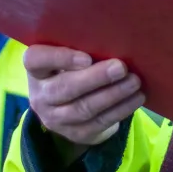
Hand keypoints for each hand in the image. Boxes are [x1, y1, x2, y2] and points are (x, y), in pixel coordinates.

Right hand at [23, 45, 144, 160]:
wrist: (69, 107)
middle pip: (64, 88)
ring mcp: (56, 119)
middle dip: (96, 78)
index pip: (36, 60)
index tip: (87, 57)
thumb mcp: (69, 56)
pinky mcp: (75, 133)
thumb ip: (81, 46)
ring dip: (113, 94)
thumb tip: (113, 38)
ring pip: (84, 108)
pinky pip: (99, 123)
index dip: (59, 58)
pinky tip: (136, 98)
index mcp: (36, 70)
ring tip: (134, 82)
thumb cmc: (73, 69)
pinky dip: (120, 110)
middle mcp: (40, 96)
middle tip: (121, 68)